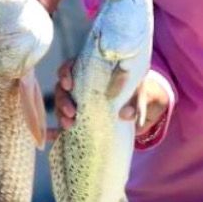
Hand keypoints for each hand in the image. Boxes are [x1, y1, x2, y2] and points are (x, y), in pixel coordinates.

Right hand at [55, 62, 170, 140]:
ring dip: (60, 114)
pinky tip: (55, 135)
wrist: (146, 111)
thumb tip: (124, 113)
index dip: (65, 73)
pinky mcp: (79, 118)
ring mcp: (79, 102)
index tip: (69, 84)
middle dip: (62, 100)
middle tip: (72, 112)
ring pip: (60, 104)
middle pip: (62, 87)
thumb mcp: (142, 95)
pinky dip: (56, 128)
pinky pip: (63, 122)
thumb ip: (135, 102)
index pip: (72, 66)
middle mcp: (82, 86)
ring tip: (69, 125)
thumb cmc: (141, 95)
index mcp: (94, 72)